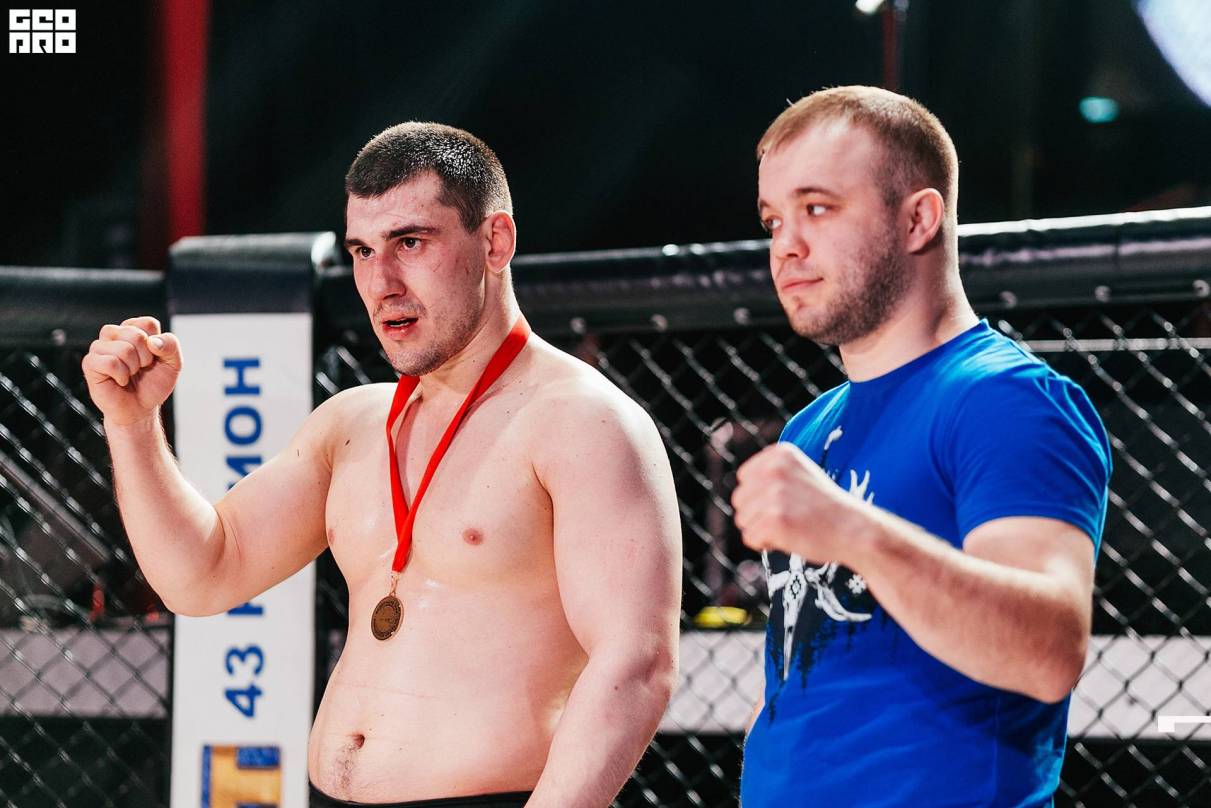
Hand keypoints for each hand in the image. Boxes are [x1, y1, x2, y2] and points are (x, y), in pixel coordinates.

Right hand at [82, 316, 181, 426]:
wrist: (140, 408)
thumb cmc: (153, 384)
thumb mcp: (173, 364)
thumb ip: (171, 346)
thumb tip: (153, 341)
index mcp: (134, 329)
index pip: (148, 323)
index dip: (157, 345)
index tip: (154, 357)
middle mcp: (115, 334)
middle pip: (136, 335)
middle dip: (146, 358)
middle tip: (141, 368)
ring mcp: (100, 347)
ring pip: (124, 349)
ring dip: (133, 368)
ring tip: (129, 374)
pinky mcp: (90, 362)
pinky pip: (110, 363)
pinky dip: (122, 376)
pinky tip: (120, 380)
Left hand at [732, 443, 858, 563]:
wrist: (856, 530)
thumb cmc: (827, 507)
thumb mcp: (801, 475)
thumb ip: (772, 475)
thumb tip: (739, 492)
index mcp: (779, 454)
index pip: (744, 478)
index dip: (761, 496)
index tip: (789, 502)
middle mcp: (773, 469)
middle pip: (739, 500)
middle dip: (758, 514)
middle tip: (791, 518)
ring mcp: (773, 495)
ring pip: (743, 521)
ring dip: (763, 530)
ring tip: (793, 526)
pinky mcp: (774, 521)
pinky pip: (750, 538)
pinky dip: (766, 544)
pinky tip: (790, 538)